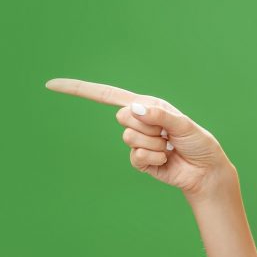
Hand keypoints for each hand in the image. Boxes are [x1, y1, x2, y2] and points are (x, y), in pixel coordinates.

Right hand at [46, 78, 235, 199]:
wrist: (205, 171)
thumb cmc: (198, 143)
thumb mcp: (183, 125)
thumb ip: (159, 116)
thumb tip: (132, 109)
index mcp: (145, 105)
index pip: (105, 95)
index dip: (78, 90)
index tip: (51, 85)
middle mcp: (138, 121)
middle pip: (122, 117)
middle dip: (148, 126)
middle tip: (167, 134)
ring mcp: (137, 142)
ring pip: (130, 138)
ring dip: (154, 145)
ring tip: (169, 148)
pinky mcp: (139, 161)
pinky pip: (135, 157)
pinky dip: (153, 159)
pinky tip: (165, 160)